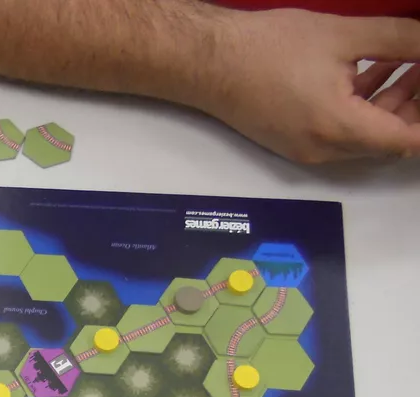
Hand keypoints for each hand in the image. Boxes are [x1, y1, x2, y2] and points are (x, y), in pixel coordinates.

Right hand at [199, 10, 419, 163]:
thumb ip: (402, 40)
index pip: (408, 140)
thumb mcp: (345, 35)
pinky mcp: (294, 143)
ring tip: (410, 63)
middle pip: (391, 140)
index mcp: (338, 127)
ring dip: (393, 104)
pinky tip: (375, 73)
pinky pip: (343, 134)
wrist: (208, 62)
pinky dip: (365, 108)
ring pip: (368, 137)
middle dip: (417, 105)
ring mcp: (307, 150)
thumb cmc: (269, 48)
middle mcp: (324, 150)